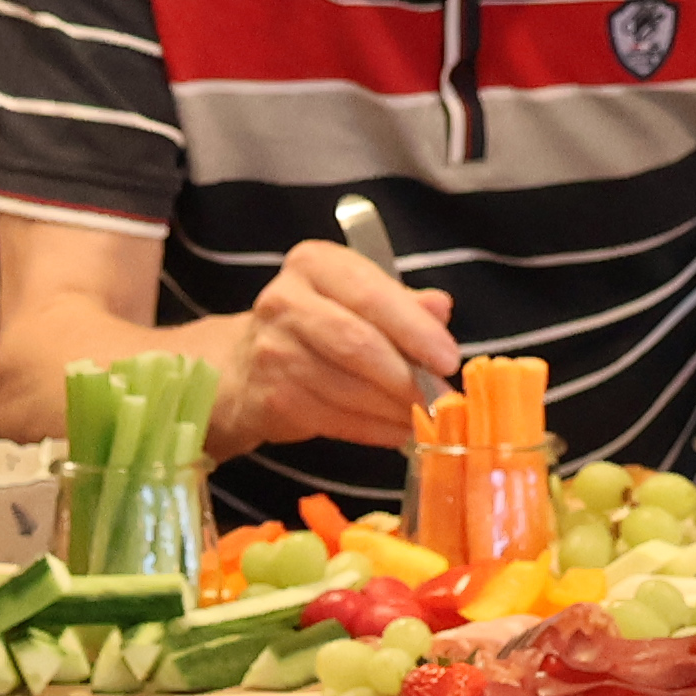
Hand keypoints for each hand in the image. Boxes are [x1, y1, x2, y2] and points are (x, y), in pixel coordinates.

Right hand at [215, 238, 462, 456]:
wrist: (246, 367)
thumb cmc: (317, 327)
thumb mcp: (358, 300)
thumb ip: (401, 302)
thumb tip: (440, 307)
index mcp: (314, 265)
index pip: (370, 294)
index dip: (415, 329)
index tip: (449, 359)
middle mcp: (286, 301)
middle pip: (358, 343)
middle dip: (408, 376)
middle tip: (442, 398)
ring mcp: (273, 351)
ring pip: (349, 389)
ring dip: (395, 409)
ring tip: (424, 416)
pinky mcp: (271, 398)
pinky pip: (335, 420)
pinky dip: (374, 430)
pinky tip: (396, 431)